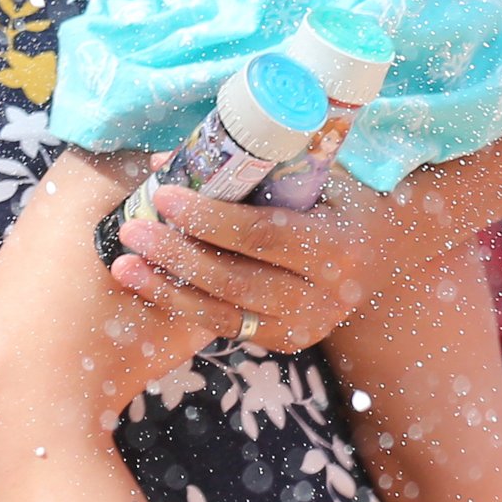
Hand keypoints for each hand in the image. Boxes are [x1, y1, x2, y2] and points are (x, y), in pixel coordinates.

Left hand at [107, 186, 391, 354]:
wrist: (378, 252)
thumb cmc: (332, 198)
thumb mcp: (309, 173)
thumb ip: (249, 166)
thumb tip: (166, 160)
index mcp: (339, 245)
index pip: (265, 235)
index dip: (211, 218)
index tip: (164, 196)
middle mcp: (327, 295)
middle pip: (239, 280)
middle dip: (179, 256)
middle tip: (131, 230)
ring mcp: (307, 325)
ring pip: (227, 313)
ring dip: (168, 288)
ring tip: (123, 264)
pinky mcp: (285, 341)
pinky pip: (225, 327)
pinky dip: (182, 305)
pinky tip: (146, 285)